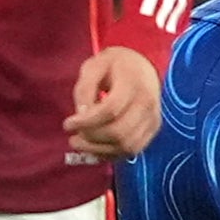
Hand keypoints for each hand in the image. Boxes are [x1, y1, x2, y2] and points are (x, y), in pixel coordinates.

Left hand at [67, 46, 161, 160]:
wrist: (143, 67)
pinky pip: (132, 151)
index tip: (67, 124)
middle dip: (91, 139)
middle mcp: (147, 103)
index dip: (86, 122)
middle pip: (119, 132)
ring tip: (81, 144)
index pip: (110, 110)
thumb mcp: (94, 66)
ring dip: (100, 150)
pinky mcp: (152, 130)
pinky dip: (111, 154)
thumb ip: (85, 88)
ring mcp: (152, 119)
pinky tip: (95, 148)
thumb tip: (81, 115)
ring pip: (126, 146)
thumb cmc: (114, 65)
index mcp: (132, 83)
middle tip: (73, 137)